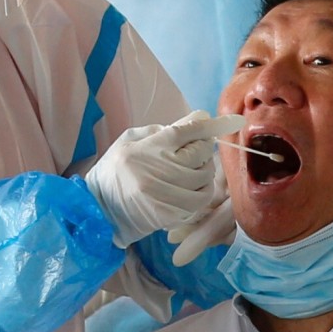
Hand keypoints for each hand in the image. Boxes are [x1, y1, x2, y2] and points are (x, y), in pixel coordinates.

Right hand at [86, 111, 244, 247]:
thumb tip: (199, 118)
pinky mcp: (165, 214)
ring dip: (203, 179)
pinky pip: (195, 204)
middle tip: (195, 155)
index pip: (189, 131)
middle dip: (204, 154)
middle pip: (201, 156)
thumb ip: (165, 130)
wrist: (97, 208)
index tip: (236, 121)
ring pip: (203, 183)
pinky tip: (183, 195)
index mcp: (149, 146)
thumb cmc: (114, 170)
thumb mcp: (131, 140)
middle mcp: (157, 167)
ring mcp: (162, 192)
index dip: (213, 126)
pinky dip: (195, 198)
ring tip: (190, 177)